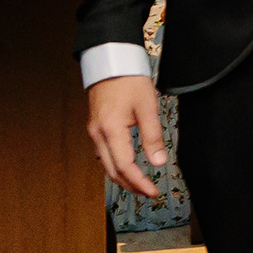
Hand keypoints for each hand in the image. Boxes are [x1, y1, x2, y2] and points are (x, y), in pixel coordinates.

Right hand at [86, 73, 170, 199]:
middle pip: (112, 171)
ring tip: (140, 184)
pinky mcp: (96, 127)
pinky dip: (116, 165)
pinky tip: (127, 167)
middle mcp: (98, 134)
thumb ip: (152, 136)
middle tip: (148, 192)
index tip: (153, 191)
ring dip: (122, 178)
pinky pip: (104, 154)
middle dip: (130, 186)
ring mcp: (94, 131)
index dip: (139, 183)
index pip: (125, 167)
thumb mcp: (147, 106)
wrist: (110, 60)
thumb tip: (158, 162)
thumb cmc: (128, 79)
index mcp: (111, 130)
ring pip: (106, 164)